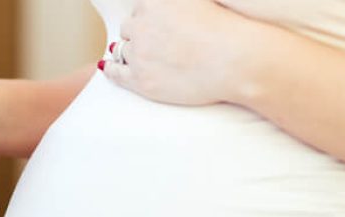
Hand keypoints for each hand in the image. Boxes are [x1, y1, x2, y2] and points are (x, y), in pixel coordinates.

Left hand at [100, 0, 260, 105]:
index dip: (149, 18)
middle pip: (130, 28)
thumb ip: (177, 3)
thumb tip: (167, 4)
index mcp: (154, 3)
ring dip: (129, 51)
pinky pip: (116, 72)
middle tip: (154, 43)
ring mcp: (139, 52)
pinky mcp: (141, 79)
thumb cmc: (225, 28)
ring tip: (139, 56)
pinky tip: (109, 68)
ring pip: (123, 49)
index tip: (157, 25)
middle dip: (139, 34)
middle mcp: (141, 24)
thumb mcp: (198, 0)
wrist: (235, 60)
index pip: (141, 8)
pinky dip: (112, 69)